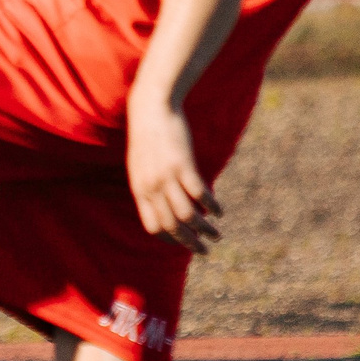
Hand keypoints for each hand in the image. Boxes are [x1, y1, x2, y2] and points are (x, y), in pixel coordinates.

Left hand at [126, 90, 220, 254]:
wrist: (151, 109)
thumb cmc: (149, 138)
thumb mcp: (143, 166)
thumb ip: (151, 186)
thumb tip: (167, 204)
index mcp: (140, 190)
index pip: (153, 227)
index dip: (170, 240)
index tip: (184, 243)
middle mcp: (151, 188)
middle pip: (172, 227)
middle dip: (189, 243)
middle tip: (204, 251)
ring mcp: (166, 177)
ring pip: (187, 216)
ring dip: (204, 230)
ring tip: (216, 234)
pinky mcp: (182, 165)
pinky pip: (199, 194)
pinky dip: (211, 207)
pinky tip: (219, 211)